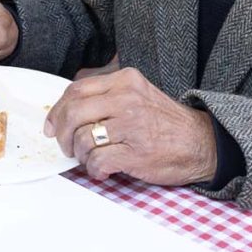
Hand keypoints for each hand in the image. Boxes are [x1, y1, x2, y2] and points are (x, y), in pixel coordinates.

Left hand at [44, 67, 218, 185]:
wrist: (201, 142)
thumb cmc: (165, 123)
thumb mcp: (137, 94)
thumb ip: (107, 97)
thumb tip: (67, 111)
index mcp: (125, 81)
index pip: (76, 90)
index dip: (57, 110)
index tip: (51, 125)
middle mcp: (127, 99)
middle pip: (74, 112)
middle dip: (61, 134)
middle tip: (65, 146)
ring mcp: (132, 125)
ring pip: (82, 138)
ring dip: (80, 154)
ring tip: (90, 159)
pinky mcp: (136, 152)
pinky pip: (98, 160)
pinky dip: (94, 169)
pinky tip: (102, 171)